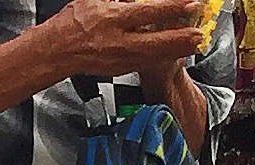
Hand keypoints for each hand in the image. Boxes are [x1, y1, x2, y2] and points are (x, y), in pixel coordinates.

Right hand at [44, 0, 205, 78]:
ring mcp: (118, 58)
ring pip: (153, 56)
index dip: (172, 8)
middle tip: (199, 34)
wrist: (55, 51)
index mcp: (113, 18)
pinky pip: (144, 63)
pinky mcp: (117, 69)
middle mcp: (117, 41)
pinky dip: (161, 58)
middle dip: (180, 38)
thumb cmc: (73, 22)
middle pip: (155, 41)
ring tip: (194, 45)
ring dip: (175, 51)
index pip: (149, 11)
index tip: (191, 4)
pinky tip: (173, 54)